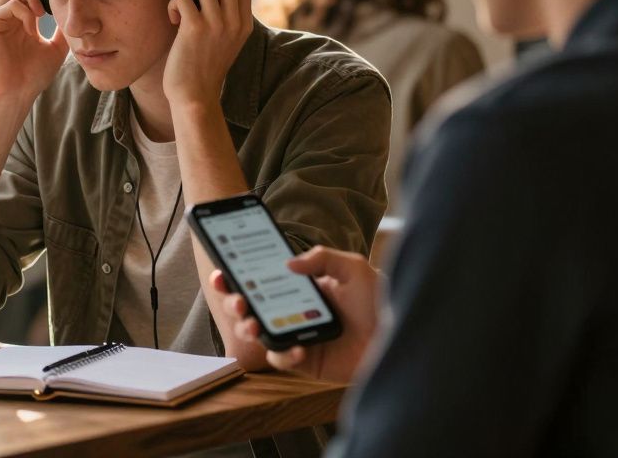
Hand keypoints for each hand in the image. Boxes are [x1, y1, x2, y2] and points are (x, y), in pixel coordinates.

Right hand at [0, 0, 68, 103]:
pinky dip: (25, 12)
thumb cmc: (32, 76)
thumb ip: (62, 29)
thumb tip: (76, 15)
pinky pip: (8, 4)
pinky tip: (32, 29)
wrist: (15, 95)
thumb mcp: (56, 48)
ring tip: (42, 14)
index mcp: (19, 16)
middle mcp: (5, 12)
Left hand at [163, 0, 252, 109]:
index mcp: (243, 24)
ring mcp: (216, 24)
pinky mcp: (195, 29)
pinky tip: (173, 18)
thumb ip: (224, 18)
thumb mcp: (224, 41)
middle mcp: (234, 22)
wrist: (195, 95)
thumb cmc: (203, 68)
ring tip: (180, 3)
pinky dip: (173, 2)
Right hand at [210, 246, 380, 382]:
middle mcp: (290, 310)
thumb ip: (321, 257)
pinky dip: (284, 353)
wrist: (395, 335)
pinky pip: (281, 358)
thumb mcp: (352, 267)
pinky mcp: (304, 360)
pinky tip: (298, 347)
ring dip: (247, 328)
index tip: (222, 273)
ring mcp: (295, 335)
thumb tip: (288, 263)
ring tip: (252, 325)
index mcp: (296, 288)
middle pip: (249, 307)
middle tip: (237, 301)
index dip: (235, 277)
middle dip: (234, 303)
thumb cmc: (377, 300)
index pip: (258, 280)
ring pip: (257, 334)